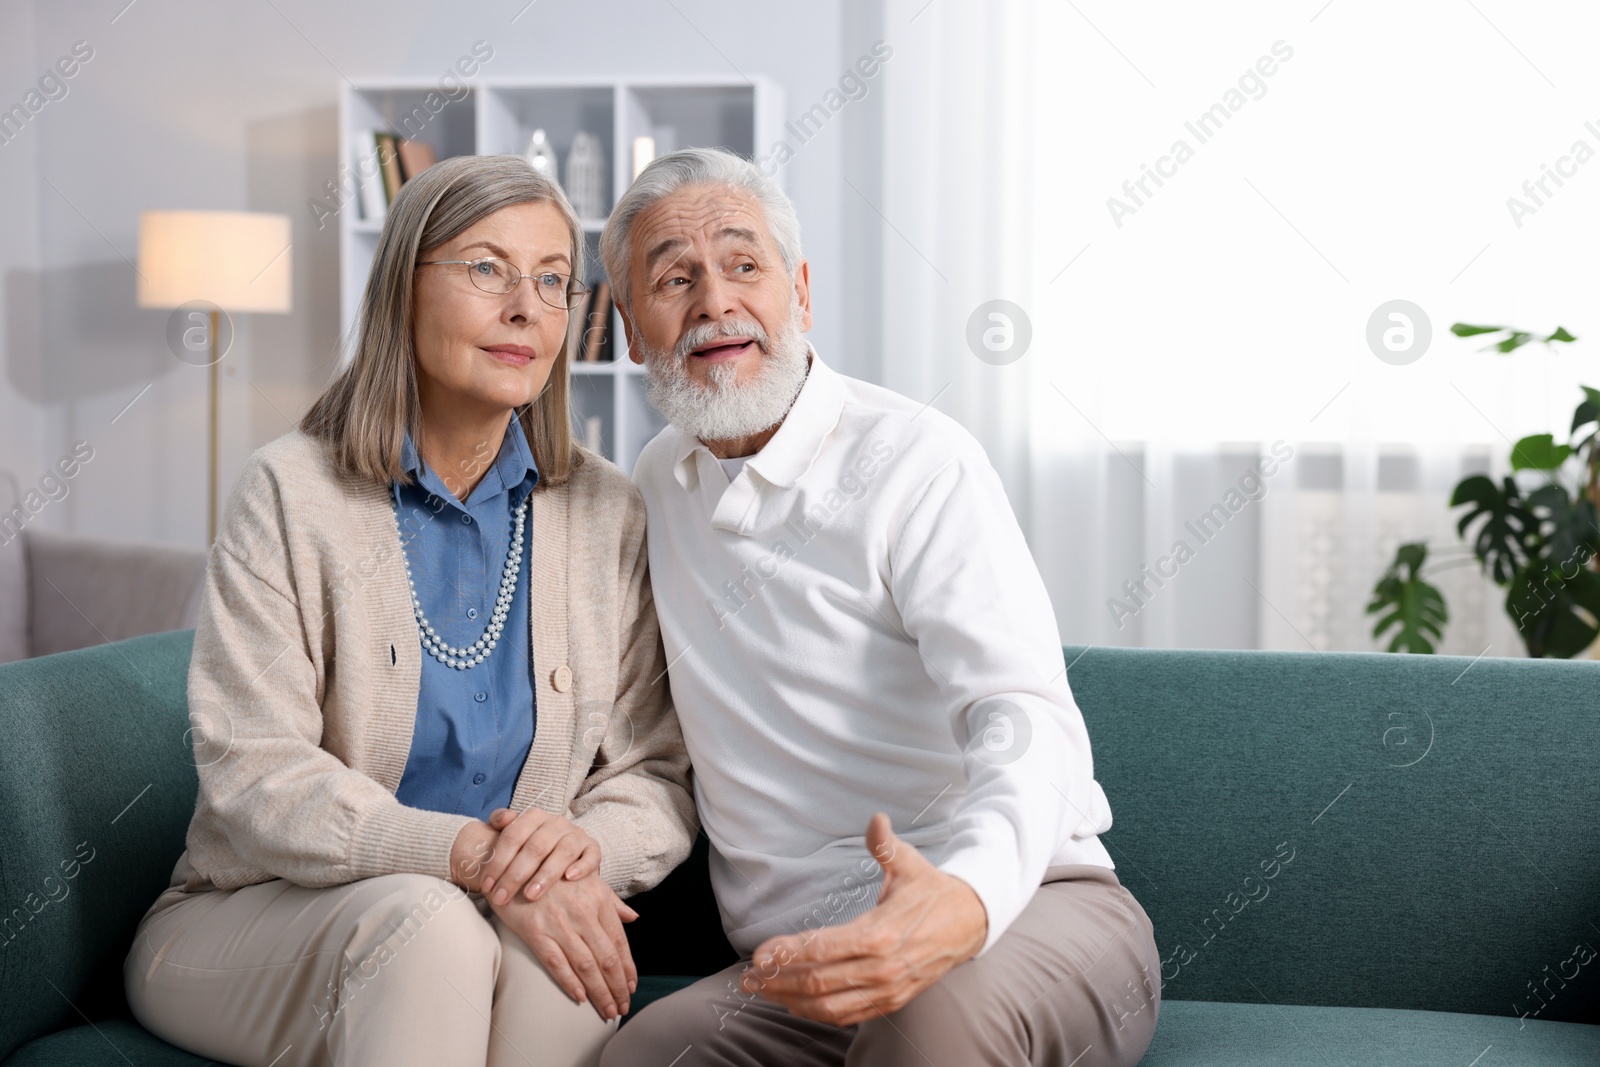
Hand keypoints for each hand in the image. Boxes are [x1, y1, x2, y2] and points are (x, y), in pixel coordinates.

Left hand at [479, 807, 601, 905]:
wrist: (565, 849)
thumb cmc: (531, 847)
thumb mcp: (515, 834)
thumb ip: (502, 823)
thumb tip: (504, 818)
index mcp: (533, 817)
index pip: (513, 836)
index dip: (498, 861)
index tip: (487, 886)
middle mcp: (556, 823)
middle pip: (535, 847)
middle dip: (515, 875)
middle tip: (502, 897)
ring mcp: (576, 835)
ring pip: (562, 852)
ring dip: (545, 874)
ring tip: (530, 895)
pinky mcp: (592, 848)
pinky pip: (591, 856)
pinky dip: (581, 866)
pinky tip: (569, 878)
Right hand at [490, 873, 639, 1021]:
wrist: (513, 862)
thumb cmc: (553, 873)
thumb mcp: (586, 879)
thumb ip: (611, 901)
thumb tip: (633, 918)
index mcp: (598, 898)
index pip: (619, 941)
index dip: (628, 967)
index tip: (632, 986)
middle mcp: (582, 911)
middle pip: (606, 958)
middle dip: (617, 987)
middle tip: (622, 1007)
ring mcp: (559, 922)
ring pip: (586, 965)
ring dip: (599, 992)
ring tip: (607, 1010)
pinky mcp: (535, 930)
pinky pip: (556, 962)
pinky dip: (570, 982)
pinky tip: (581, 997)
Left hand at [741, 812, 987, 1026]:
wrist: (970, 923)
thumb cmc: (932, 892)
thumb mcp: (910, 864)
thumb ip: (885, 845)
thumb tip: (876, 819)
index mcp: (881, 933)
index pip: (823, 948)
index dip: (787, 953)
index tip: (758, 953)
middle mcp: (882, 968)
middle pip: (819, 982)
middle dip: (777, 981)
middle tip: (747, 977)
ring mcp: (887, 989)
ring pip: (829, 1006)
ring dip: (790, 1000)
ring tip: (763, 991)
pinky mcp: (891, 1002)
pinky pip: (847, 1015)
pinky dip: (817, 1014)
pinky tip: (794, 1003)